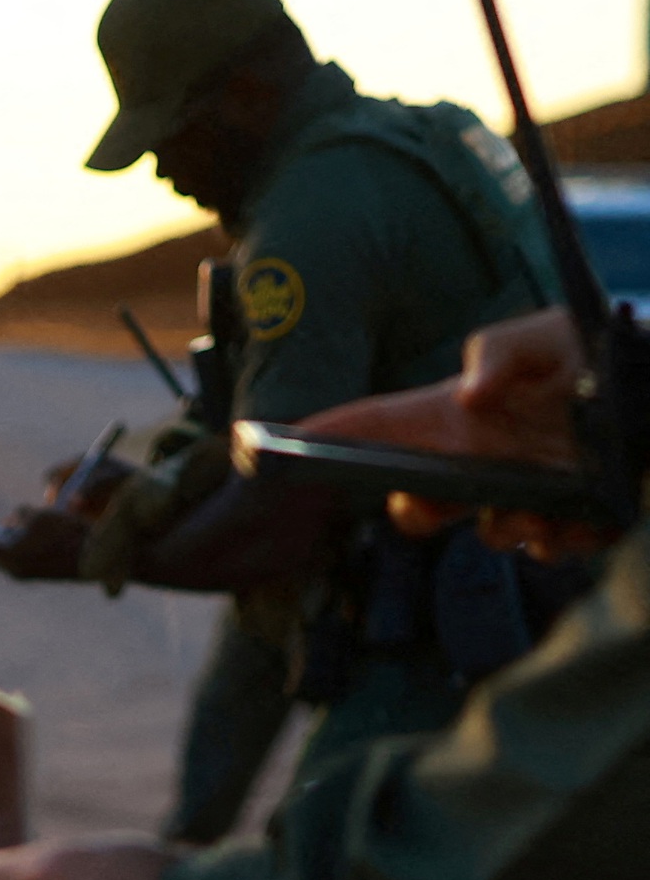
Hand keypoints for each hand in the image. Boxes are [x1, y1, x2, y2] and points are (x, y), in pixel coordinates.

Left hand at [0, 505, 89, 579]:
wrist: (97, 558)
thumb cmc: (64, 534)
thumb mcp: (38, 515)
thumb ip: (19, 514)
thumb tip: (15, 519)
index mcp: (8, 558)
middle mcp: (14, 570)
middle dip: (1, 533)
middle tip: (12, 521)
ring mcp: (28, 574)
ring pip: (12, 552)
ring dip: (17, 538)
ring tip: (35, 524)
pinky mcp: (42, 574)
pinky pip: (26, 557)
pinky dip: (28, 544)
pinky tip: (43, 534)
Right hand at [304, 307, 616, 560]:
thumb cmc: (606, 352)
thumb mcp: (552, 330)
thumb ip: (500, 348)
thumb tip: (468, 398)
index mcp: (463, 416)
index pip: (379, 427)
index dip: (324, 439)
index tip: (273, 450)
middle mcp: (486, 459)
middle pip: (416, 502)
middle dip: (413, 512)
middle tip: (427, 501)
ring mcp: (527, 492)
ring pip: (489, 534)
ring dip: (506, 530)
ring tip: (542, 512)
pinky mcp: (576, 519)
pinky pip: (550, 548)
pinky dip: (562, 541)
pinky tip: (583, 520)